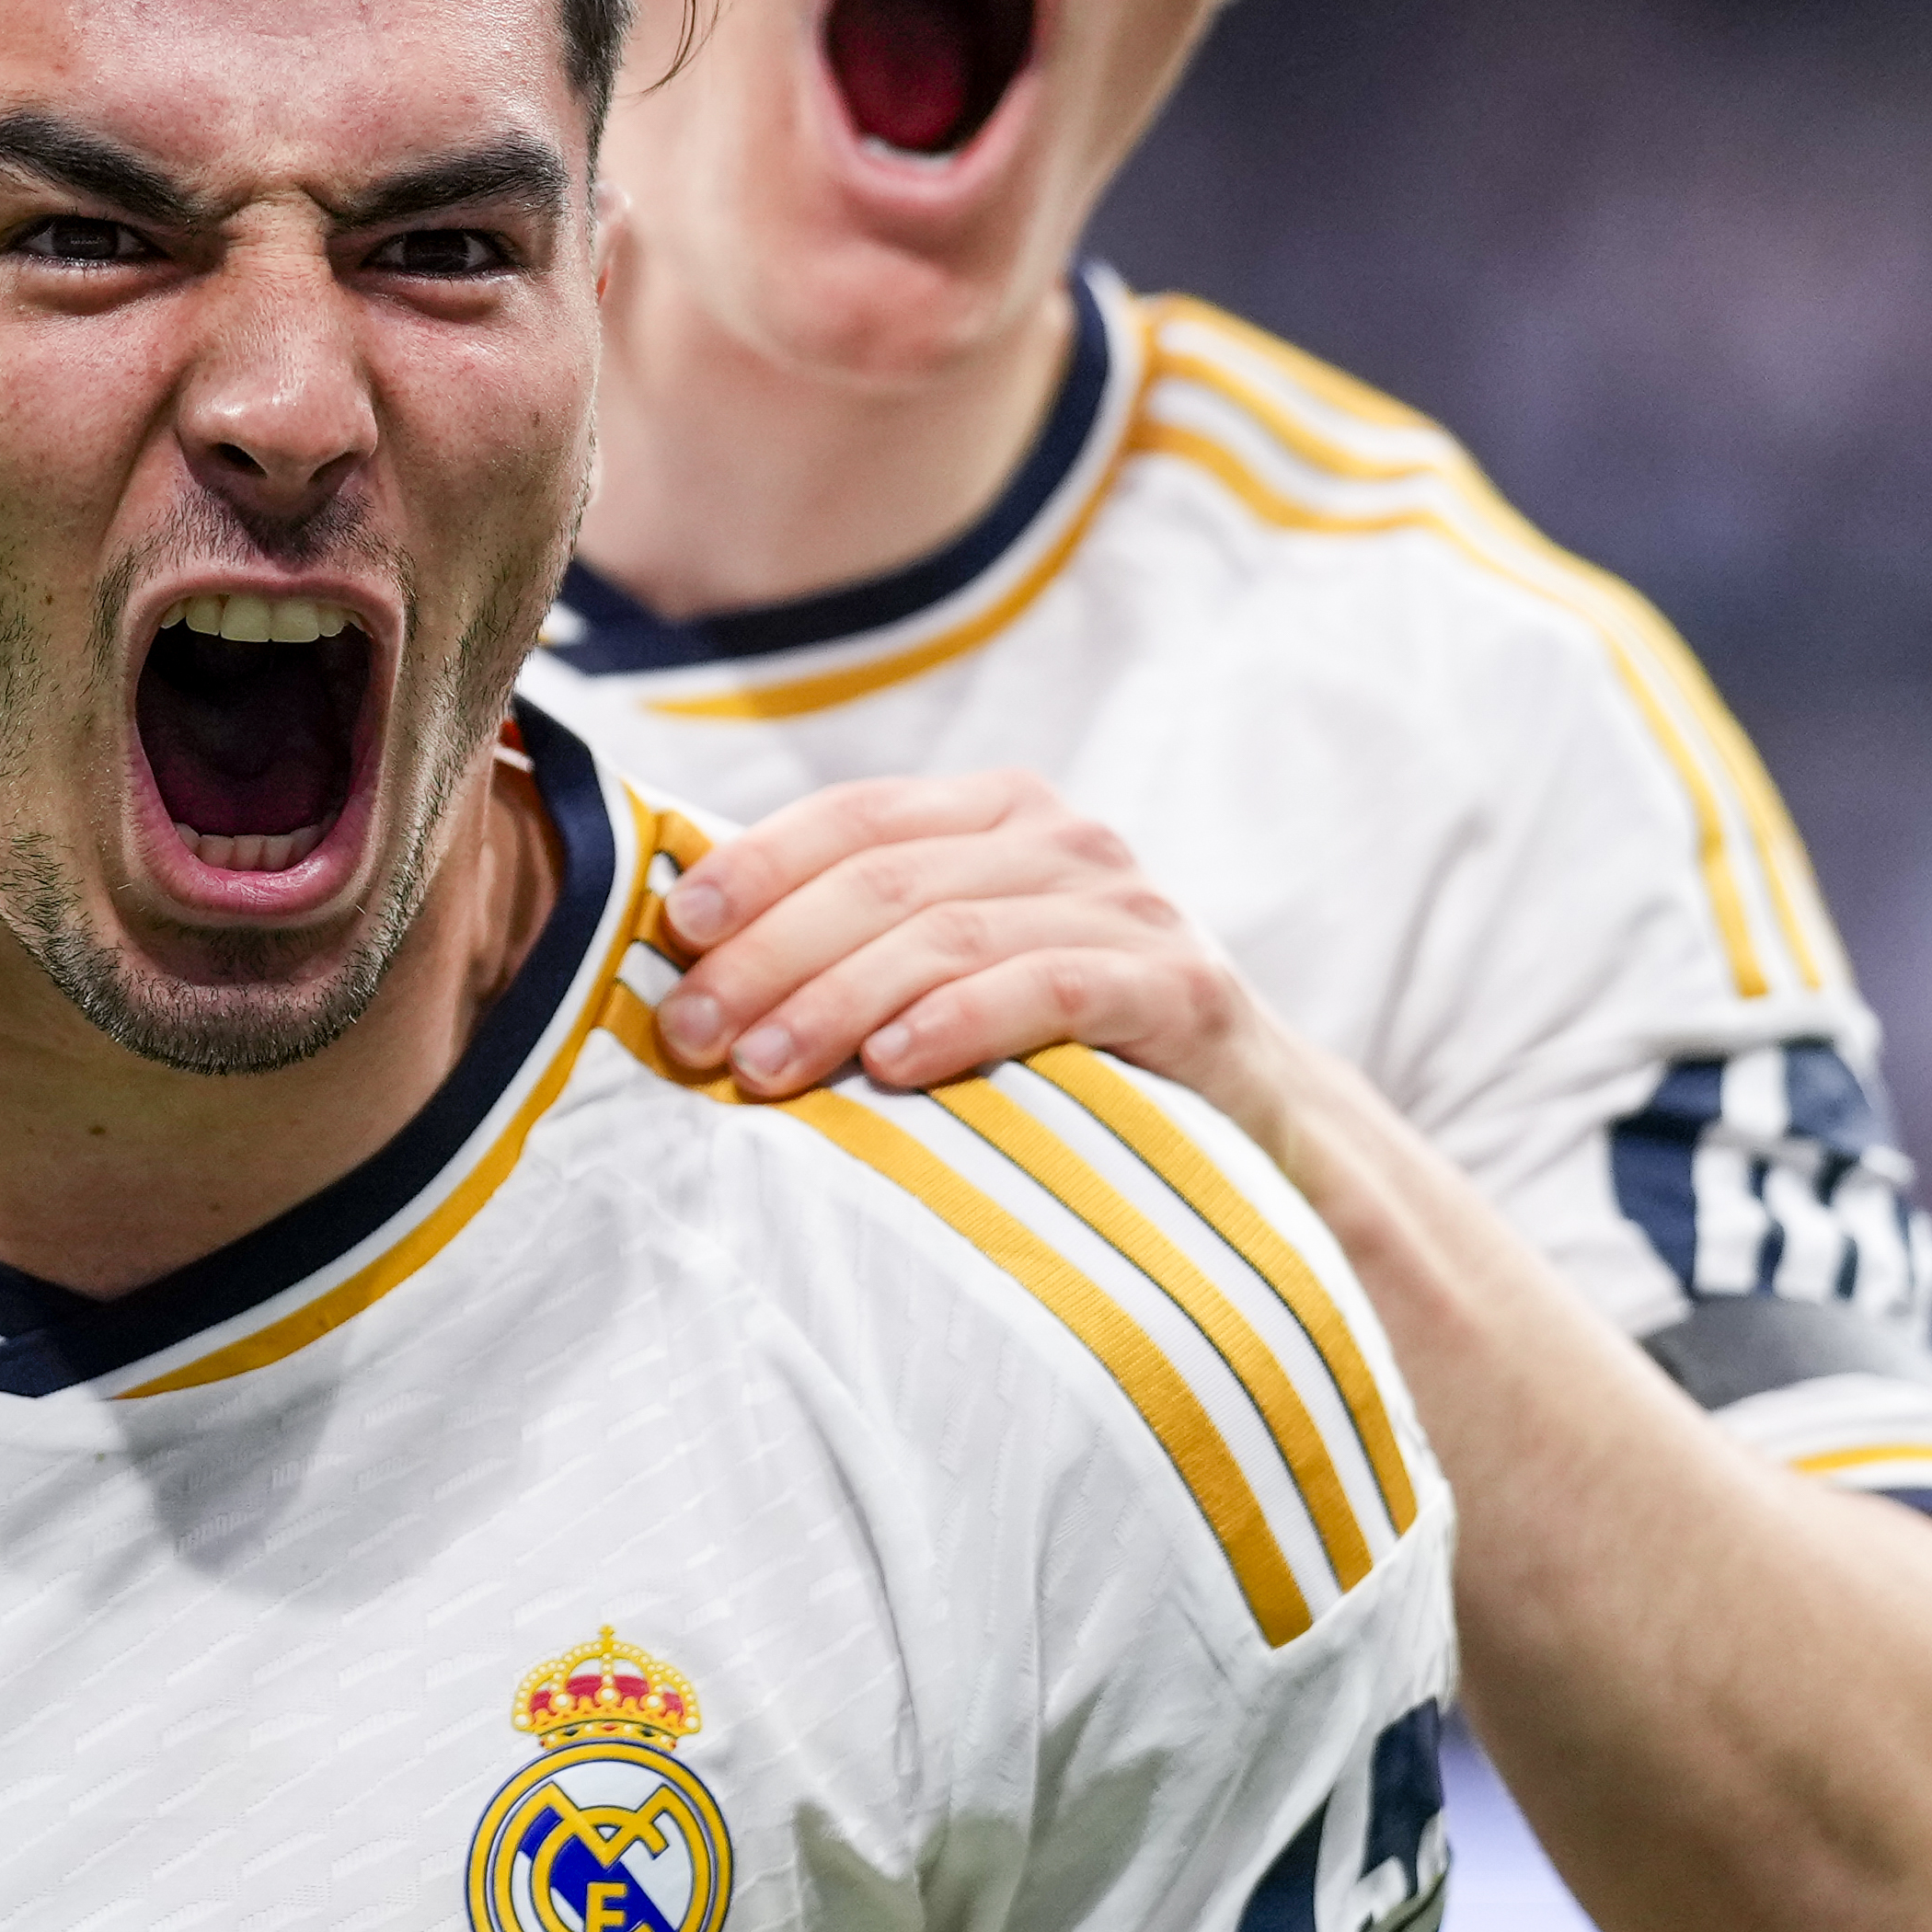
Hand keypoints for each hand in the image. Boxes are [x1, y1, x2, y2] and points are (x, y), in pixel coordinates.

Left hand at [648, 770, 1298, 1145]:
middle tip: (690, 1036)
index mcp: (997, 812)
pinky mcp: (1182, 988)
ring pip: (952, 933)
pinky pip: (1052, 990)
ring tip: (759, 1070)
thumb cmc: (1066, 1048)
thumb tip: (690, 957)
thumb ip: (860, 940)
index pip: (853, 816)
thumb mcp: (962, 966)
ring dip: (837, 1000)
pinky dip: (961, 1022)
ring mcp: (1129, 907)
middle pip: (885, 880)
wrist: (1256, 1120)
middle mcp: (1065, 840)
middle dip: (770, 956)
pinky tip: (892, 1065)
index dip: (756, 867)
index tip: (675, 935)